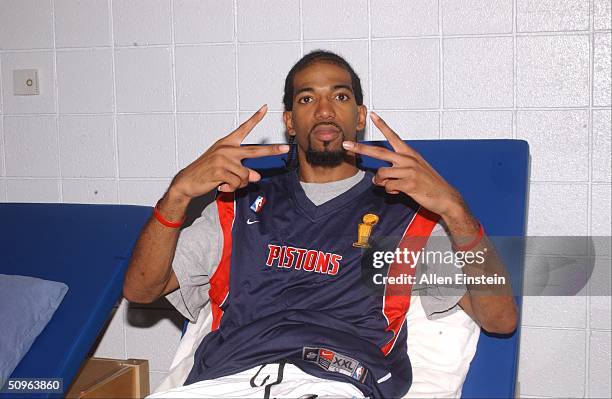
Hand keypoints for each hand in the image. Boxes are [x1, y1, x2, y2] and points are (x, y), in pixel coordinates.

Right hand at [170, 105, 288, 199]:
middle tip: (285, 148)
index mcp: (227, 143)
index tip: (265, 107)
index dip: (255, 118)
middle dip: (272, 150)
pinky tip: (222, 186)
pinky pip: (237, 183)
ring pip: (246, 176)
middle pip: (256, 151)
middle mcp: (226, 148)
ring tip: (227, 182)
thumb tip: (256, 177)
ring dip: (239, 183)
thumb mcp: (225, 167)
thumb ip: (242, 170)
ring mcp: (223, 159)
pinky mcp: (220, 170)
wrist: (187, 181)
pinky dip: (232, 188)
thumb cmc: (206, 171)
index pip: (244, 128)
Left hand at [342, 112, 463, 217]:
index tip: (372, 114)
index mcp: (409, 153)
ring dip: (382, 183)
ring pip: (381, 174)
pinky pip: (388, 187)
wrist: (445, 196)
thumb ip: (394, 171)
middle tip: (345, 144)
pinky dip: (391, 191)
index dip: (382, 125)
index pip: (393, 136)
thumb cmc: (428, 183)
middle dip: (360, 148)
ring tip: (392, 186)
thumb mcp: (412, 171)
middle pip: (378, 151)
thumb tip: (377, 178)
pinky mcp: (409, 183)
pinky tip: (400, 191)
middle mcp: (408, 159)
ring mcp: (408, 170)